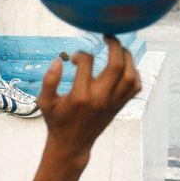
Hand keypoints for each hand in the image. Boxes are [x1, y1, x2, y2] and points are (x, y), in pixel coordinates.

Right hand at [37, 36, 141, 162]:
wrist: (72, 145)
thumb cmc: (57, 121)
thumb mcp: (45, 102)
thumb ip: (49, 80)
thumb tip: (59, 60)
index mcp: (80, 96)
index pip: (87, 62)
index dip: (81, 54)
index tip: (76, 59)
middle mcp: (100, 98)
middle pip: (116, 65)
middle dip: (114, 45)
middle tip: (108, 36)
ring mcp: (113, 102)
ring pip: (130, 75)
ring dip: (127, 57)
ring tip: (118, 48)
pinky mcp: (120, 106)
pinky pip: (135, 86)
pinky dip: (134, 73)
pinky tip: (124, 66)